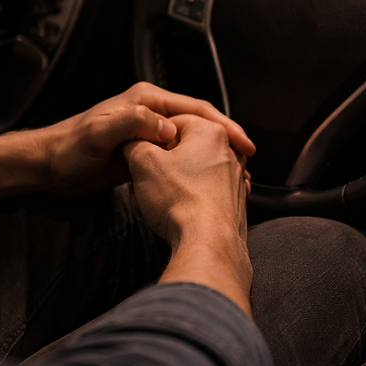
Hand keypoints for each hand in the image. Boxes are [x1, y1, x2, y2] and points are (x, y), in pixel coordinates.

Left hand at [32, 82, 253, 196]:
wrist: (48, 167)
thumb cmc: (69, 148)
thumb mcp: (100, 133)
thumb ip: (132, 124)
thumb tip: (167, 127)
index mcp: (145, 101)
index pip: (195, 109)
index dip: (222, 125)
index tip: (242, 144)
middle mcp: (149, 113)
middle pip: (199, 124)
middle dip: (226, 140)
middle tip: (246, 161)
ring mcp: (147, 133)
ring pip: (191, 142)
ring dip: (213, 155)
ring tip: (234, 173)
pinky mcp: (143, 153)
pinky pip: (177, 157)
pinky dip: (194, 167)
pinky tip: (205, 182)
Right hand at [123, 114, 252, 313]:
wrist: (208, 243)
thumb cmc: (180, 200)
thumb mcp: (143, 162)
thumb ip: (135, 144)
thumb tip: (132, 144)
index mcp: (210, 131)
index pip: (171, 122)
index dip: (148, 138)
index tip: (137, 154)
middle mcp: (228, 151)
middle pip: (182, 148)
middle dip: (158, 164)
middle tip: (141, 180)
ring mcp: (233, 177)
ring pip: (191, 172)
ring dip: (168, 183)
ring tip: (150, 201)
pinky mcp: (233, 202)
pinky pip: (202, 192)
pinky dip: (186, 199)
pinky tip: (170, 213)